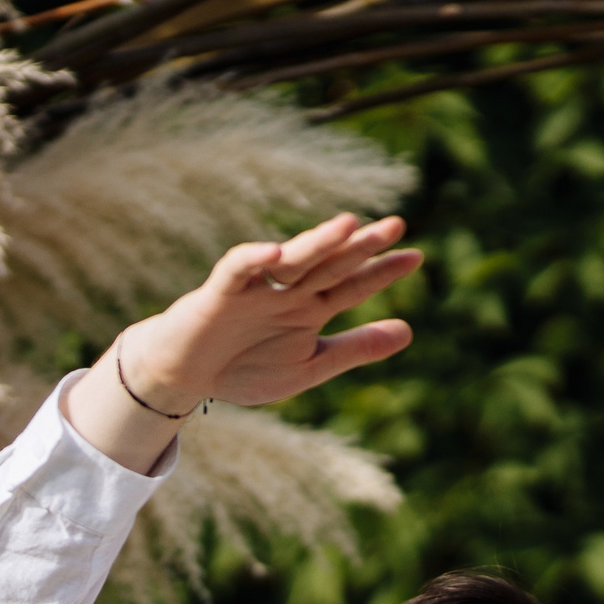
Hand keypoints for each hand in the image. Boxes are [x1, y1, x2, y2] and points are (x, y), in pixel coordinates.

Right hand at [119, 212, 422, 411]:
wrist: (187, 378)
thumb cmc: (245, 368)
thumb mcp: (311, 366)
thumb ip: (356, 348)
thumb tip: (410, 331)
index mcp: (310, 308)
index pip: (352, 284)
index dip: (382, 272)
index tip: (416, 256)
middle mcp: (288, 292)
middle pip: (330, 264)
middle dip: (360, 246)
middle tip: (396, 225)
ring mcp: (256, 290)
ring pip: (291, 261)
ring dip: (318, 242)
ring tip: (348, 225)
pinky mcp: (220, 295)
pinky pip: (237, 271)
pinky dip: (254, 260)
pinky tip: (276, 252)